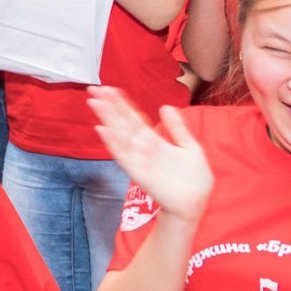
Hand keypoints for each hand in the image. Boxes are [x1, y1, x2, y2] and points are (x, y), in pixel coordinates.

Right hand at [87, 88, 213, 220]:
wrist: (196, 202)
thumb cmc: (194, 179)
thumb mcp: (190, 146)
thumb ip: (177, 128)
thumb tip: (165, 106)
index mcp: (154, 141)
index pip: (134, 118)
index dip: (122, 103)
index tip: (109, 88)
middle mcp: (143, 148)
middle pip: (122, 123)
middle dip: (109, 106)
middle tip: (94, 89)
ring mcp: (139, 159)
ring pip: (120, 135)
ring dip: (107, 118)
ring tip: (95, 102)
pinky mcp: (138, 173)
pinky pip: (123, 156)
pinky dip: (113, 142)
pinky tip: (103, 130)